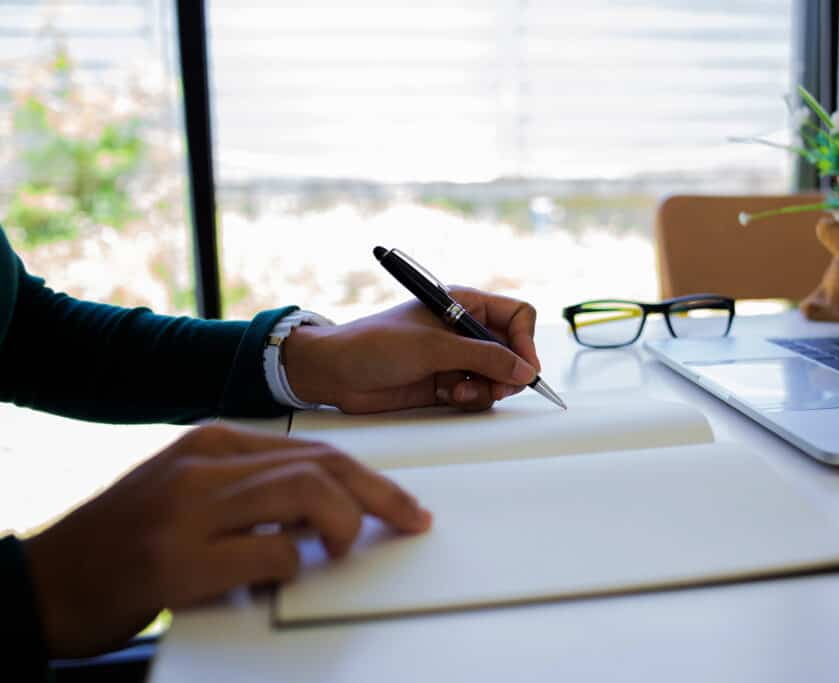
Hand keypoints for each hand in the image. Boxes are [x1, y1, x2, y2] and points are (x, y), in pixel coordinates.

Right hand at [24, 423, 429, 657]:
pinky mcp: (177, 560)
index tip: (403, 503)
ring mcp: (188, 508)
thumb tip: (327, 506)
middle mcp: (203, 464)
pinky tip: (281, 576)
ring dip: (343, 524)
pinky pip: (269, 554)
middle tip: (410, 521)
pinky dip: (293, 568)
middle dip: (380, 495)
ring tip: (343, 548)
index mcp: (212, 441)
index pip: (314, 448)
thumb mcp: (190, 492)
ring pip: (304, 493)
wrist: (47, 580)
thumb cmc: (126, 540)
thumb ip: (252, 489)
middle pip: (320, 465)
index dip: (370, 477)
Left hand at [282, 287, 541, 412]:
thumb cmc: (375, 345)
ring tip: (459, 394)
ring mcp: (455, 358)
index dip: (525, 341)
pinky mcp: (446, 383)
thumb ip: (483, 358)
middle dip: (507, 372)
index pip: (516, 316)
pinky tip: (447, 397)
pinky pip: (477, 394)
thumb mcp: (434, 347)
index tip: (523, 367)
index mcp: (463, 304)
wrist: (335, 373)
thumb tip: (524, 371)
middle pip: (512, 351)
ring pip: (497, 377)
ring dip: (486, 389)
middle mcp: (464, 330)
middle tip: (496, 388)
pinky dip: (470, 399)